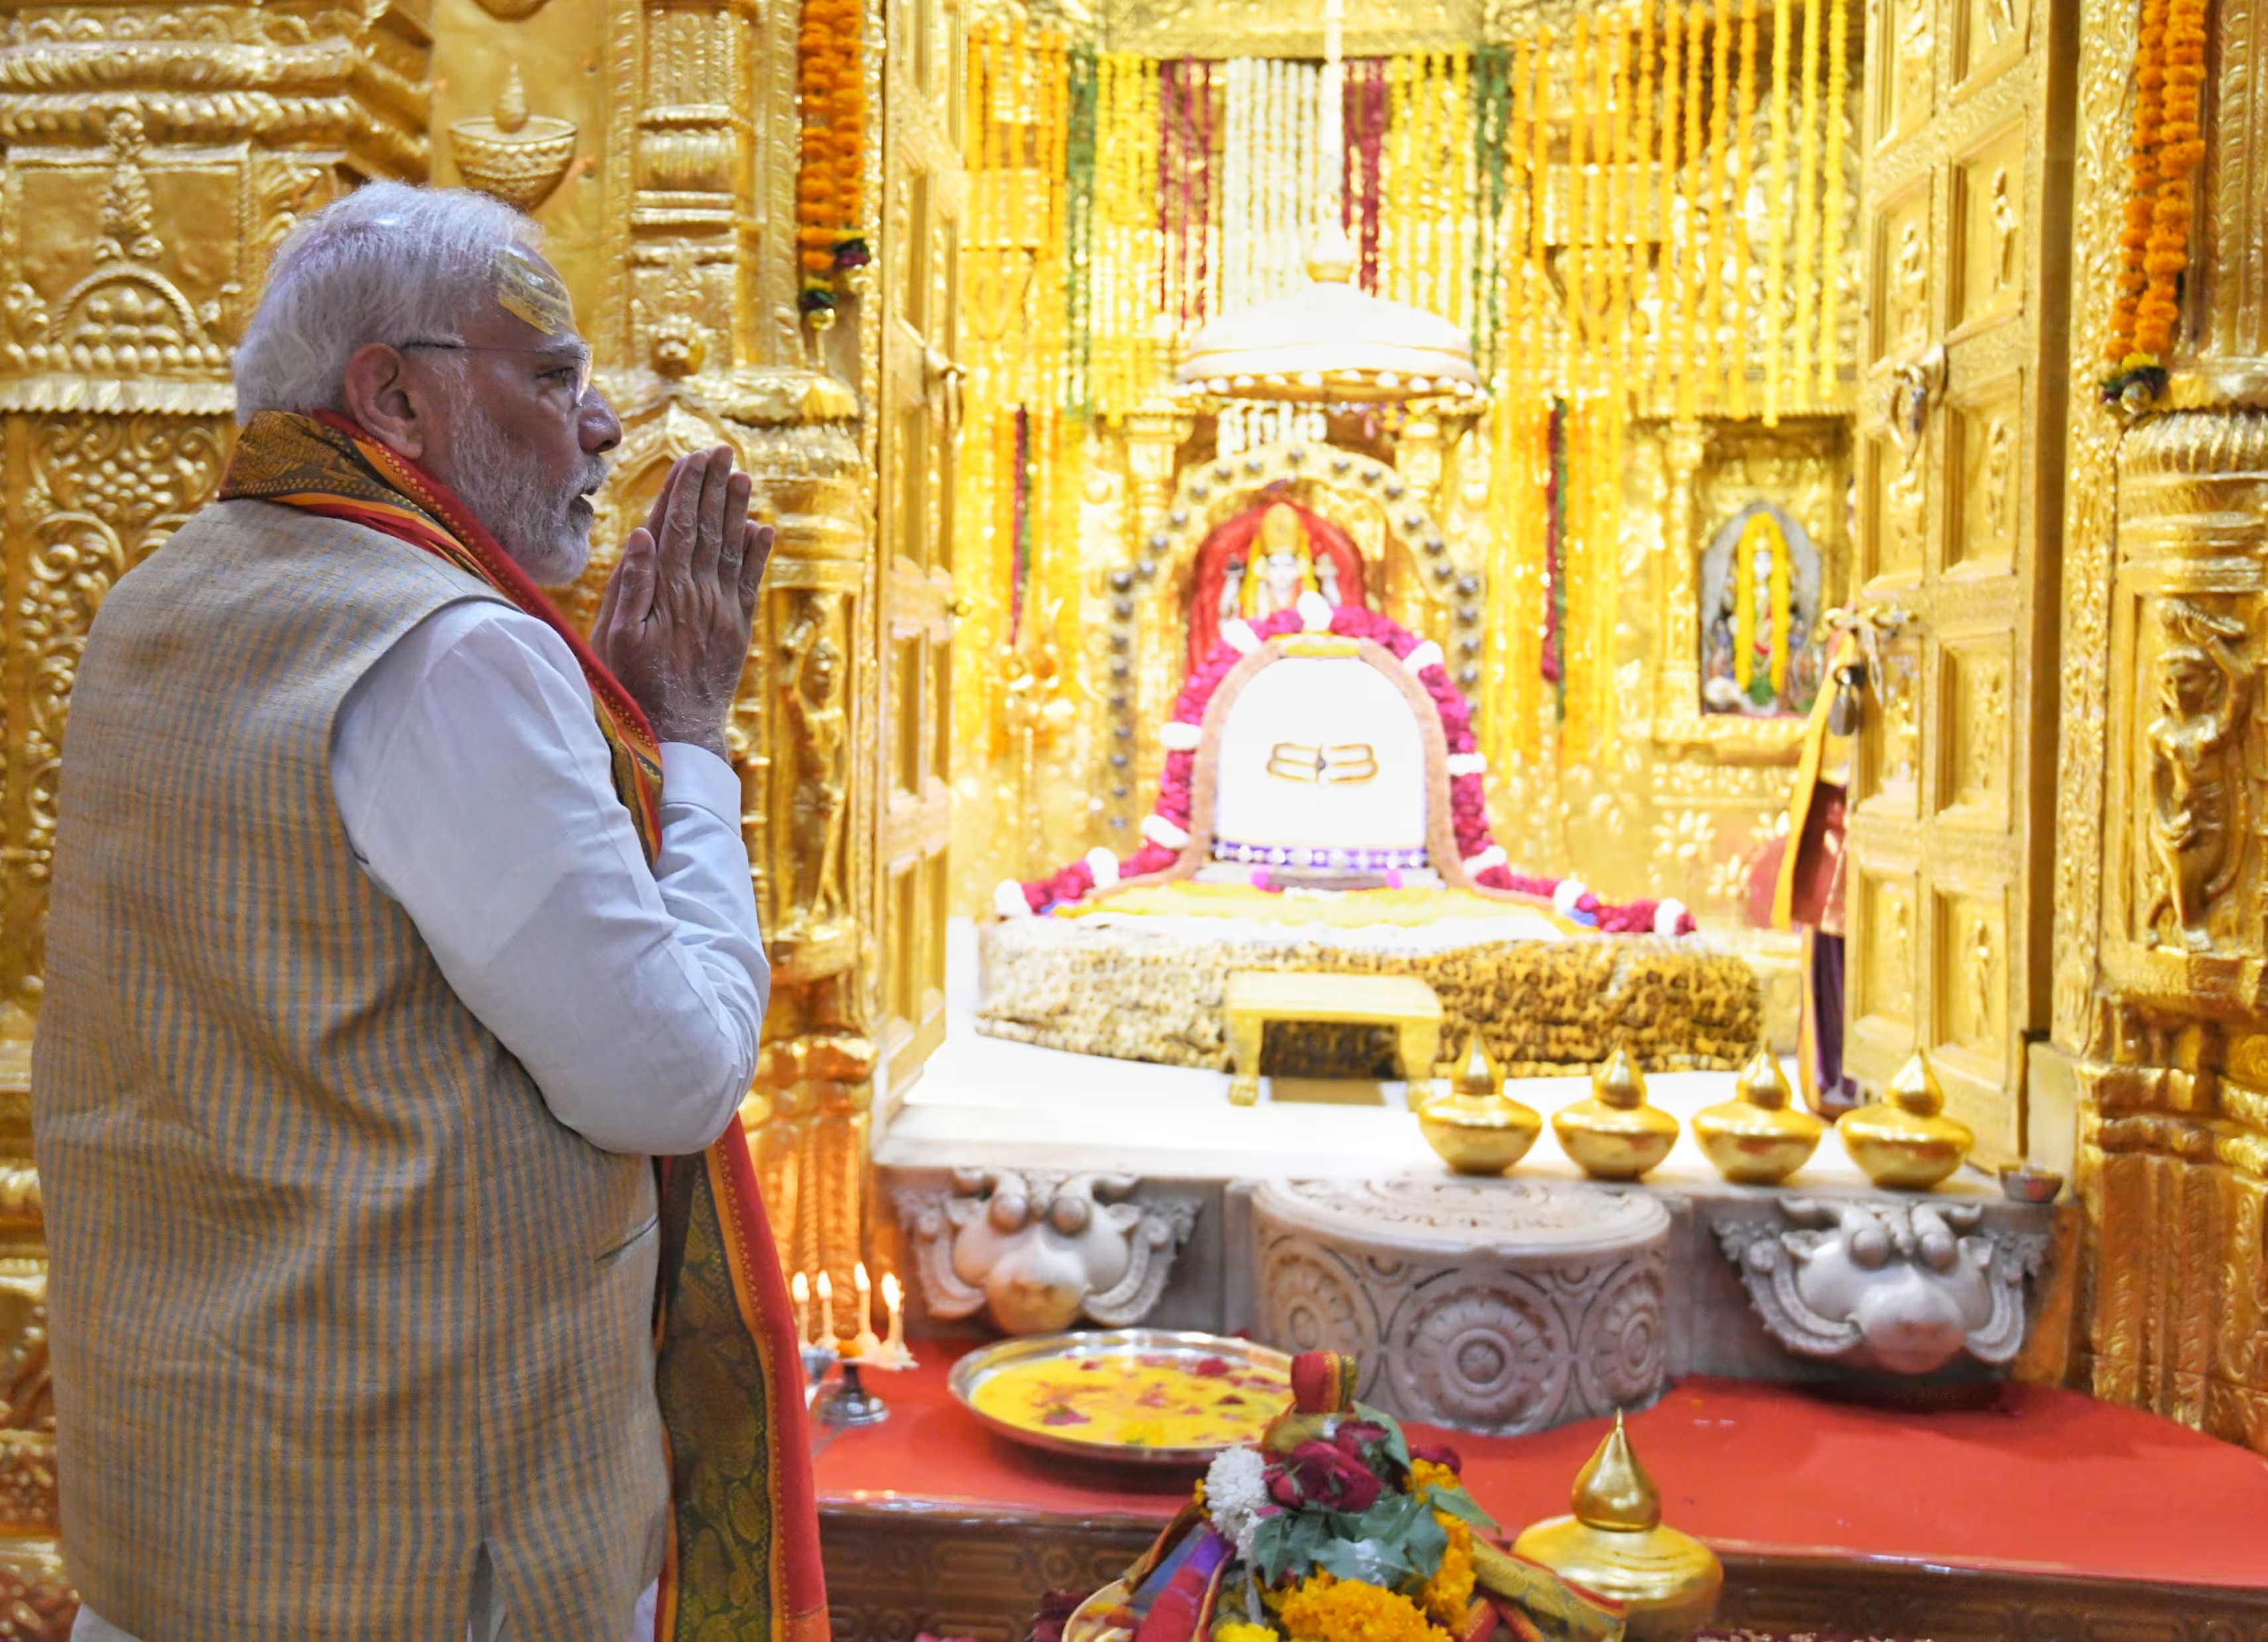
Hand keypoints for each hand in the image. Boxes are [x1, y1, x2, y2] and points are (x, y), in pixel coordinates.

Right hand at [591, 446, 773, 757]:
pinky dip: (758, 554)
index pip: (677, 528)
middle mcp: (701, 595)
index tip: (694, 457)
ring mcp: (723, 611)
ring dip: (737, 511)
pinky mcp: (737, 628)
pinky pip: (750, 583)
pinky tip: (763, 528)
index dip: (686, 490)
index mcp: (668, 592)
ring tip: (743, 476)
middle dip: (714, 488)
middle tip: (723, 451)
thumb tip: (642, 536)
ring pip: (732, 549)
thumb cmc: (634, 684)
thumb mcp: (617, 637)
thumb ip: (631, 586)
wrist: (678, 729)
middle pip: (708, 530)